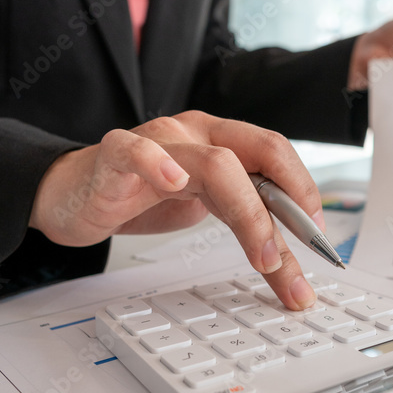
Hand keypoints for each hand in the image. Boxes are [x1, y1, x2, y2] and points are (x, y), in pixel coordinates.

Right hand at [29, 111, 322, 309]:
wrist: (72, 195)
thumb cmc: (139, 197)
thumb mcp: (202, 210)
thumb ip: (244, 221)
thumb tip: (290, 260)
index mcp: (221, 140)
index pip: (276, 154)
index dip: (305, 191)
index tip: (320, 239)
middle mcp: (195, 133)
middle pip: (257, 156)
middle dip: (288, 208)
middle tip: (301, 255)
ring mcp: (156, 140)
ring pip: (215, 163)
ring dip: (249, 213)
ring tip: (263, 256)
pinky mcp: (114, 155)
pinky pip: (136, 150)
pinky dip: (156, 162)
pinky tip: (173, 180)